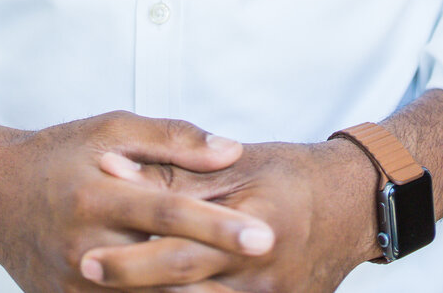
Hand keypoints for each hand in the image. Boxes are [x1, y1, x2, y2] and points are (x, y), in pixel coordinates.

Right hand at [0, 110, 278, 292]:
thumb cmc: (59, 155)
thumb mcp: (110, 129)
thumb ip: (171, 139)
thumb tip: (230, 149)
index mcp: (98, 195)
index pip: (170, 212)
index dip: (218, 226)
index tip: (263, 234)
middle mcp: (87, 246)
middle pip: (164, 268)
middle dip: (219, 274)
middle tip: (269, 266)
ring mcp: (76, 286)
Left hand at [80, 138, 379, 292]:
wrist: (353, 204)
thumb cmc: (290, 174)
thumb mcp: (238, 163)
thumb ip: (179, 169)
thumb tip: (116, 169)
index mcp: (253, 220)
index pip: (181, 246)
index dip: (133, 257)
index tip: (90, 259)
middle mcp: (262, 267)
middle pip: (185, 288)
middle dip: (134, 286)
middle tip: (89, 278)